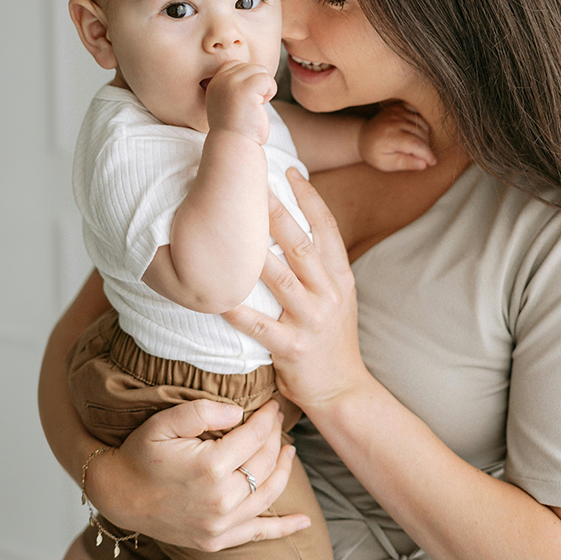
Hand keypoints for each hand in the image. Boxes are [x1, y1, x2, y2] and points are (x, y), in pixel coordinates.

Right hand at [85, 399, 310, 551]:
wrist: (119, 495)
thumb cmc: (141, 454)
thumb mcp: (164, 422)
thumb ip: (203, 410)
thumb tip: (240, 412)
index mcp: (210, 467)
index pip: (254, 436)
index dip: (267, 418)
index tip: (272, 405)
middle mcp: (221, 499)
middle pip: (264, 463)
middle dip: (276, 438)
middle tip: (277, 421)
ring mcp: (220, 524)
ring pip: (268, 494)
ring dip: (283, 470)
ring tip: (288, 451)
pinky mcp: (217, 540)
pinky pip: (259, 533)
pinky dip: (284, 529)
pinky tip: (303, 521)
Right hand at [205, 60, 275, 144]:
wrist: (234, 147)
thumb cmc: (236, 129)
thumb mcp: (228, 103)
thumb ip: (234, 86)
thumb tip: (254, 71)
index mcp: (215, 83)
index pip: (237, 65)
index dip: (248, 80)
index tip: (246, 101)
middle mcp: (220, 80)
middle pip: (250, 66)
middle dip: (257, 84)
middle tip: (251, 105)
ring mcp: (231, 83)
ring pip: (260, 70)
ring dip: (265, 88)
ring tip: (255, 105)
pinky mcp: (245, 89)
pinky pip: (267, 78)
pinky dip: (270, 91)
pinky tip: (261, 105)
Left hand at [223, 169, 376, 414]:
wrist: (343, 389)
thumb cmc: (330, 339)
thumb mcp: (338, 297)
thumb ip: (319, 267)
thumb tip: (291, 228)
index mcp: (340, 278)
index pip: (327, 228)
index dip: (309, 197)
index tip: (289, 170)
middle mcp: (329, 294)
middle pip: (300, 245)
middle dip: (276, 213)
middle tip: (252, 184)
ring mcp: (312, 320)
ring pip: (280, 279)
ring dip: (254, 252)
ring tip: (230, 228)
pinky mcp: (292, 347)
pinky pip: (259, 325)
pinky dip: (237, 309)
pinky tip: (217, 295)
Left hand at [359, 102, 434, 171]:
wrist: (362, 135)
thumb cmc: (374, 153)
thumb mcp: (386, 164)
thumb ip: (404, 163)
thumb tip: (424, 164)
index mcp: (390, 136)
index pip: (417, 145)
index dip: (427, 155)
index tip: (432, 162)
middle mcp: (395, 121)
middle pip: (422, 135)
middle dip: (425, 148)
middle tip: (418, 157)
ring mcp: (398, 111)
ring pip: (423, 125)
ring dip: (425, 137)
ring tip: (415, 146)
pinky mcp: (400, 106)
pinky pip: (419, 114)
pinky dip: (421, 124)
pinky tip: (415, 132)